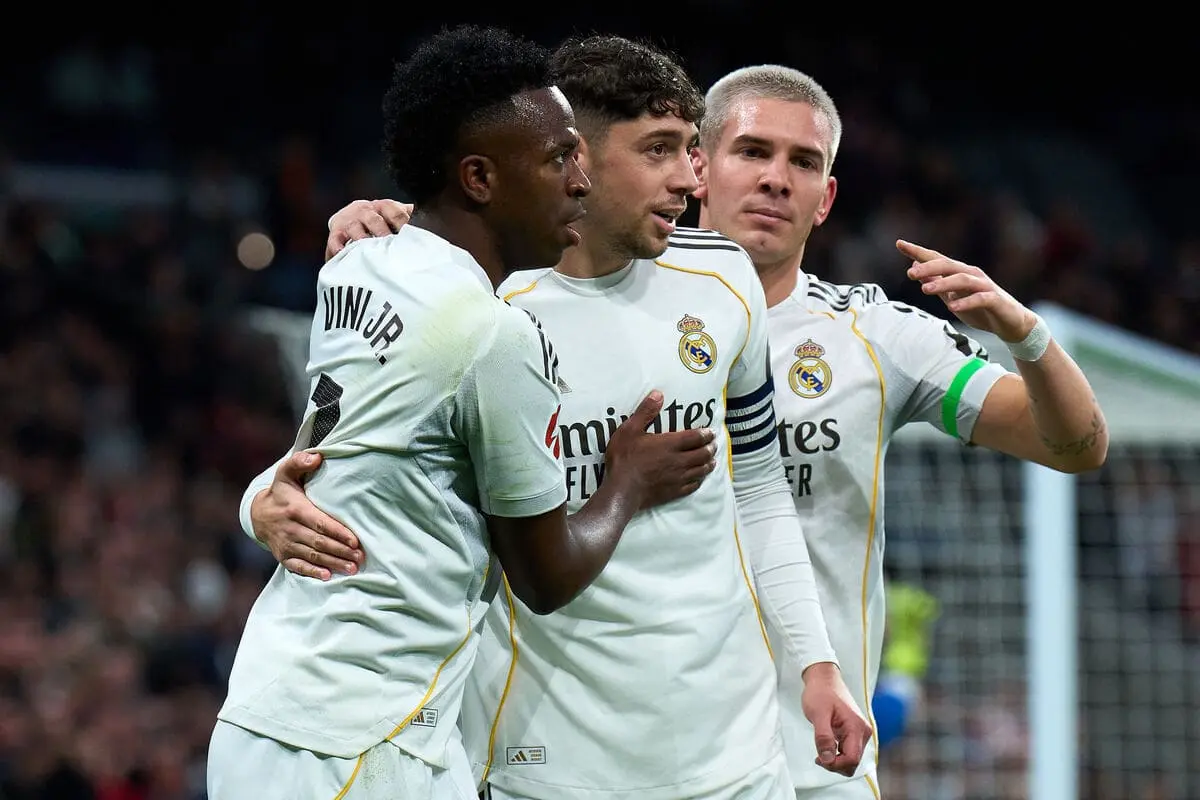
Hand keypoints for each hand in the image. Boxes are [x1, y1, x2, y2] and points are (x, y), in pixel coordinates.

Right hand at [250, 452, 364, 579]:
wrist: (258, 514)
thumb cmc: (282, 491)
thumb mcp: (286, 472)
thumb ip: (300, 461)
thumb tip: (317, 457)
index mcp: (295, 509)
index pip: (320, 523)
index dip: (338, 533)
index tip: (355, 541)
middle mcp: (290, 529)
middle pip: (319, 543)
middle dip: (341, 551)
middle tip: (360, 557)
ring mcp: (286, 545)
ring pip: (313, 556)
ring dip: (333, 563)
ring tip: (353, 568)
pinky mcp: (283, 556)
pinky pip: (299, 567)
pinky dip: (313, 573)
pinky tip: (328, 577)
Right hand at [325, 199, 413, 261]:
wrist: (347, 217)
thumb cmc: (378, 221)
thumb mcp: (394, 216)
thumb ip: (409, 219)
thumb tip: (435, 222)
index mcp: (384, 206)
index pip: (395, 212)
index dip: (403, 223)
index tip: (411, 236)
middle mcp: (366, 211)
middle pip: (375, 220)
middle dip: (382, 233)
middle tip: (390, 245)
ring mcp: (350, 221)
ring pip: (356, 229)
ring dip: (363, 240)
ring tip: (369, 251)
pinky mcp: (336, 233)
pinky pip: (335, 240)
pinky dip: (339, 248)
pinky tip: (344, 255)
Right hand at [602, 390, 717, 509]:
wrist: (622, 490)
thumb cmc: (625, 458)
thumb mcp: (630, 430)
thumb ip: (645, 412)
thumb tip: (659, 394)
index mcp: (670, 444)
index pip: (696, 437)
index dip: (706, 434)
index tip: (711, 432)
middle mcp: (679, 461)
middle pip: (702, 454)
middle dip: (710, 448)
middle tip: (714, 445)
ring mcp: (678, 478)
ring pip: (701, 470)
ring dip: (709, 464)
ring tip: (712, 461)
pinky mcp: (674, 492)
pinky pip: (692, 486)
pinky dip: (699, 481)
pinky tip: (699, 479)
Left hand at [800, 662, 872, 775]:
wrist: (824, 679)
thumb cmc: (821, 692)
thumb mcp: (818, 714)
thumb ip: (823, 737)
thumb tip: (827, 759)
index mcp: (856, 727)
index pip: (852, 759)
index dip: (835, 764)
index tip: (819, 758)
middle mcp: (863, 732)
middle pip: (853, 762)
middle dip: (835, 764)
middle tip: (818, 756)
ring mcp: (860, 732)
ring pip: (851, 759)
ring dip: (836, 760)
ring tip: (821, 749)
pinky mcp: (854, 732)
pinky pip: (848, 751)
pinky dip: (837, 754)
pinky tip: (826, 747)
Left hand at [898, 239, 1036, 342]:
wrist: (1011, 324)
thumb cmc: (980, 309)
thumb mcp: (951, 296)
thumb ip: (935, 282)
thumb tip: (915, 267)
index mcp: (959, 272)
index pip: (936, 258)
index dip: (918, 251)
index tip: (899, 244)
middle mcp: (971, 275)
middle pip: (948, 265)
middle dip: (928, 267)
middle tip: (909, 274)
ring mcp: (985, 286)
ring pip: (962, 280)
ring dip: (943, 283)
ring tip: (924, 290)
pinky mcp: (996, 300)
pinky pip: (981, 298)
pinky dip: (966, 302)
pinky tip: (952, 307)